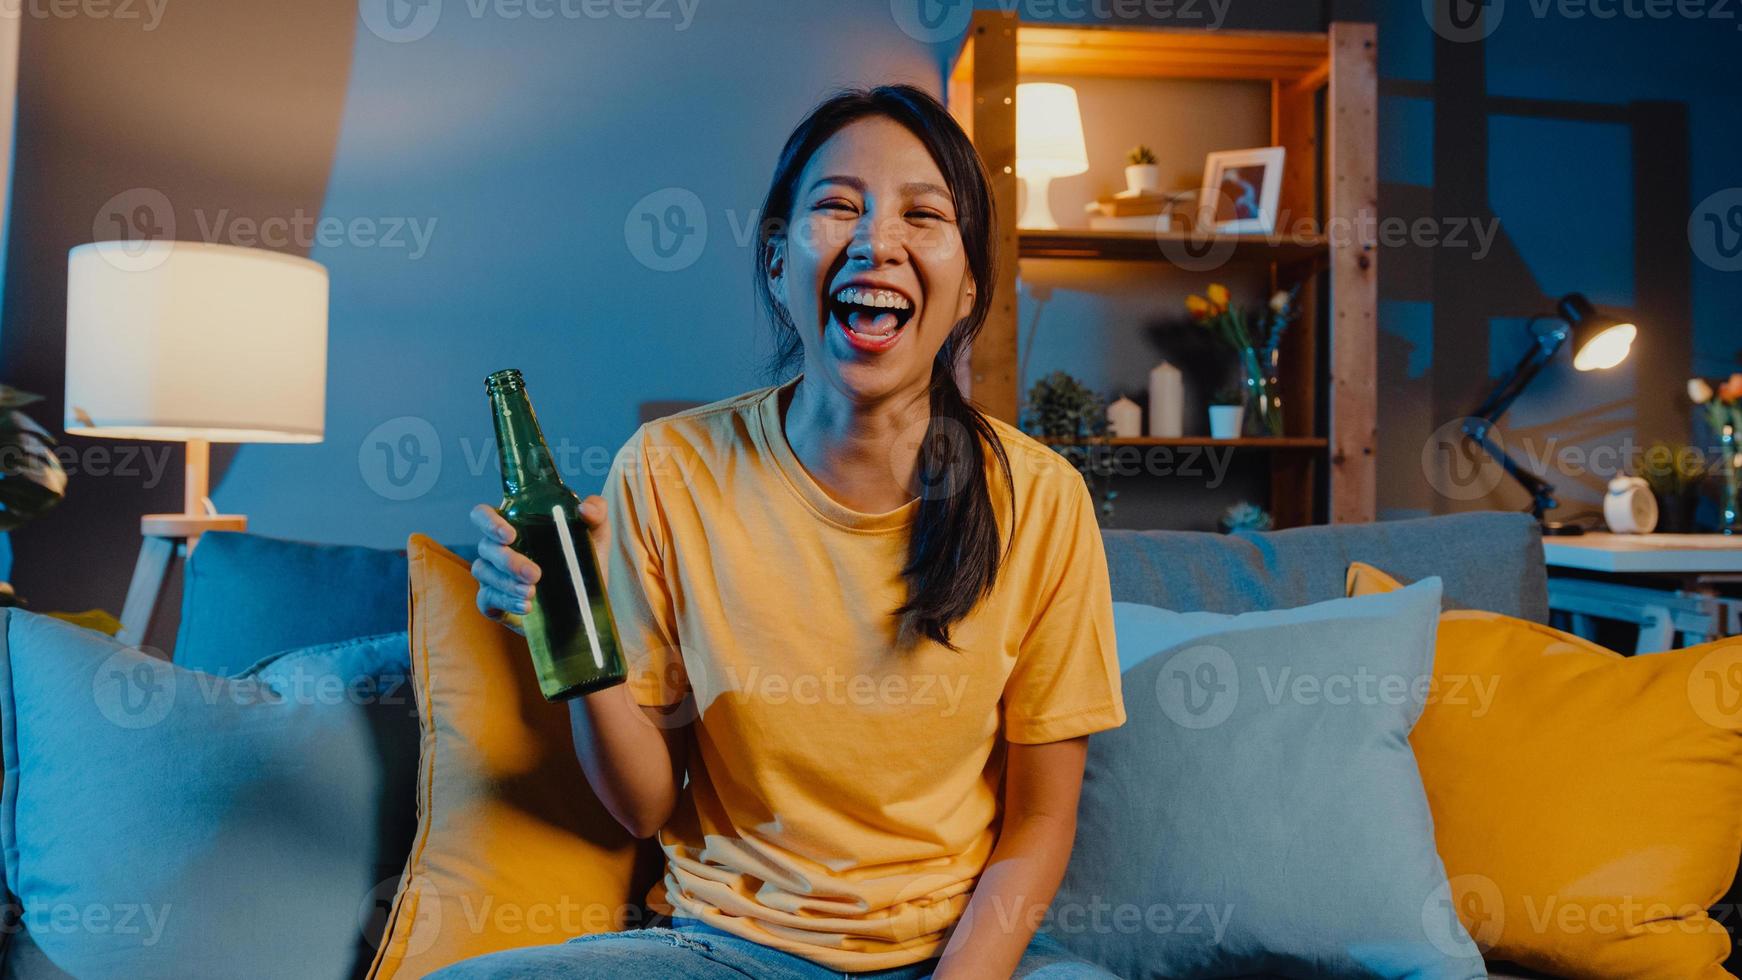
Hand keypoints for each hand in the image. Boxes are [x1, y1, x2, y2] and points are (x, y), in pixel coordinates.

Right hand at [469, 498, 609, 633]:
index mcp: (515, 526)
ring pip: (484, 573)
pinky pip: (487, 600)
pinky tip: (526, 606)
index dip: (489, 521)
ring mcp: (493, 576)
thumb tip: (584, 509)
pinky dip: (505, 602)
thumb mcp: (596, 536)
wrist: (585, 605)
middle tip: (535, 573)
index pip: (484, 515)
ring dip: (507, 583)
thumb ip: (597, 513)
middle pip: (486, 547)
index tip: (509, 535)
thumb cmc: (583, 563)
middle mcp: (499, 548)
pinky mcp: (494, 602)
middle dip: (508, 561)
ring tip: (533, 593)